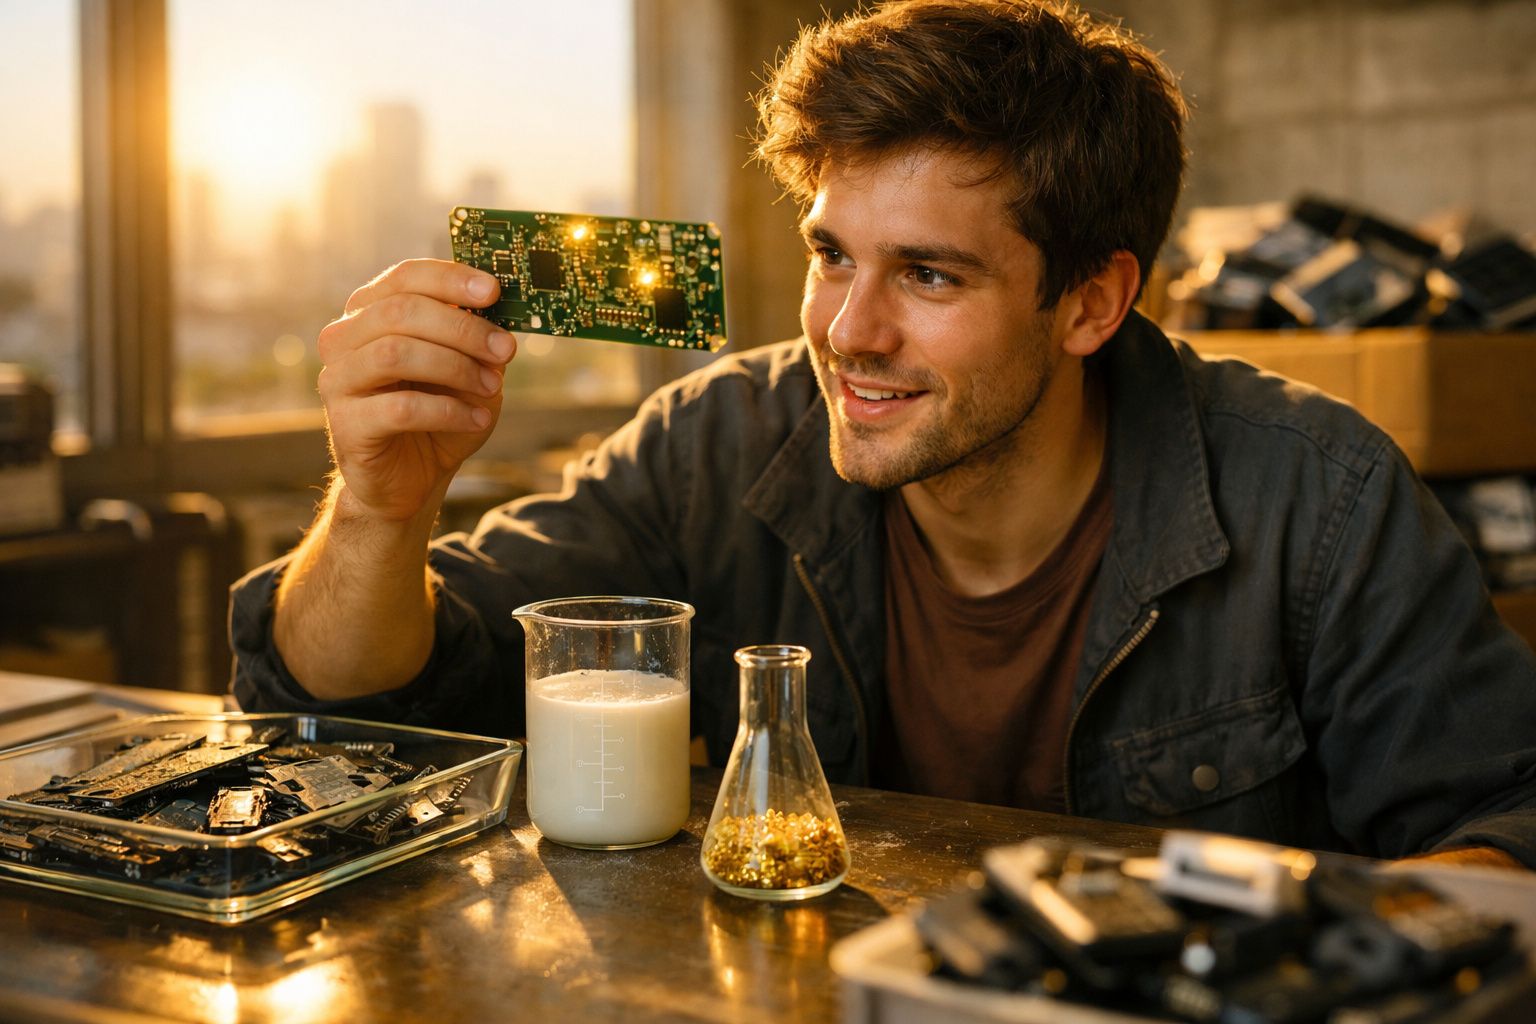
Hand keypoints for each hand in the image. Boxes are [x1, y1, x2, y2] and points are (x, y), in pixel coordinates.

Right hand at [315, 259, 513, 521]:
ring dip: (455, 367)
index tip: (493, 290)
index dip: (450, 278)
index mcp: (370, 313)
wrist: (412, 478)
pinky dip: (449, 411)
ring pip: (395, 353)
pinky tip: (477, 420)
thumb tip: (501, 314)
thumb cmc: (438, 415)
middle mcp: (344, 339)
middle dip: (462, 328)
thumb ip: (477, 339)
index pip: (404, 277)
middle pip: (400, 311)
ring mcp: (338, 380)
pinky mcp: (346, 425)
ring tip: (491, 388)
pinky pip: (400, 408)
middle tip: (505, 349)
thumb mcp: (467, 369)